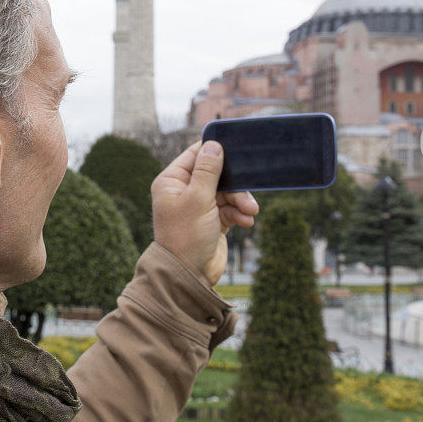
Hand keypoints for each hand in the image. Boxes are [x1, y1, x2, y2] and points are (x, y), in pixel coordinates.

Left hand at [151, 141, 258, 286]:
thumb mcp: (198, 199)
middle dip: (234, 184)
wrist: (190, 276)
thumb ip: (208, 171)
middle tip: (247, 193)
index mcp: (172, 181)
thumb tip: (214, 145)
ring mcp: (199, 206)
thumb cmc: (186, 236)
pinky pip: (230, 208)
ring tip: (250, 212)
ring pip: (227, 192)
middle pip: (216, 174)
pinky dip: (239, 213)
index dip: (215, 151)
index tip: (236, 149)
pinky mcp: (213, 220)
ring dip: (240, 200)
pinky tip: (246, 221)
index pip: (195, 155)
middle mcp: (184, 191)